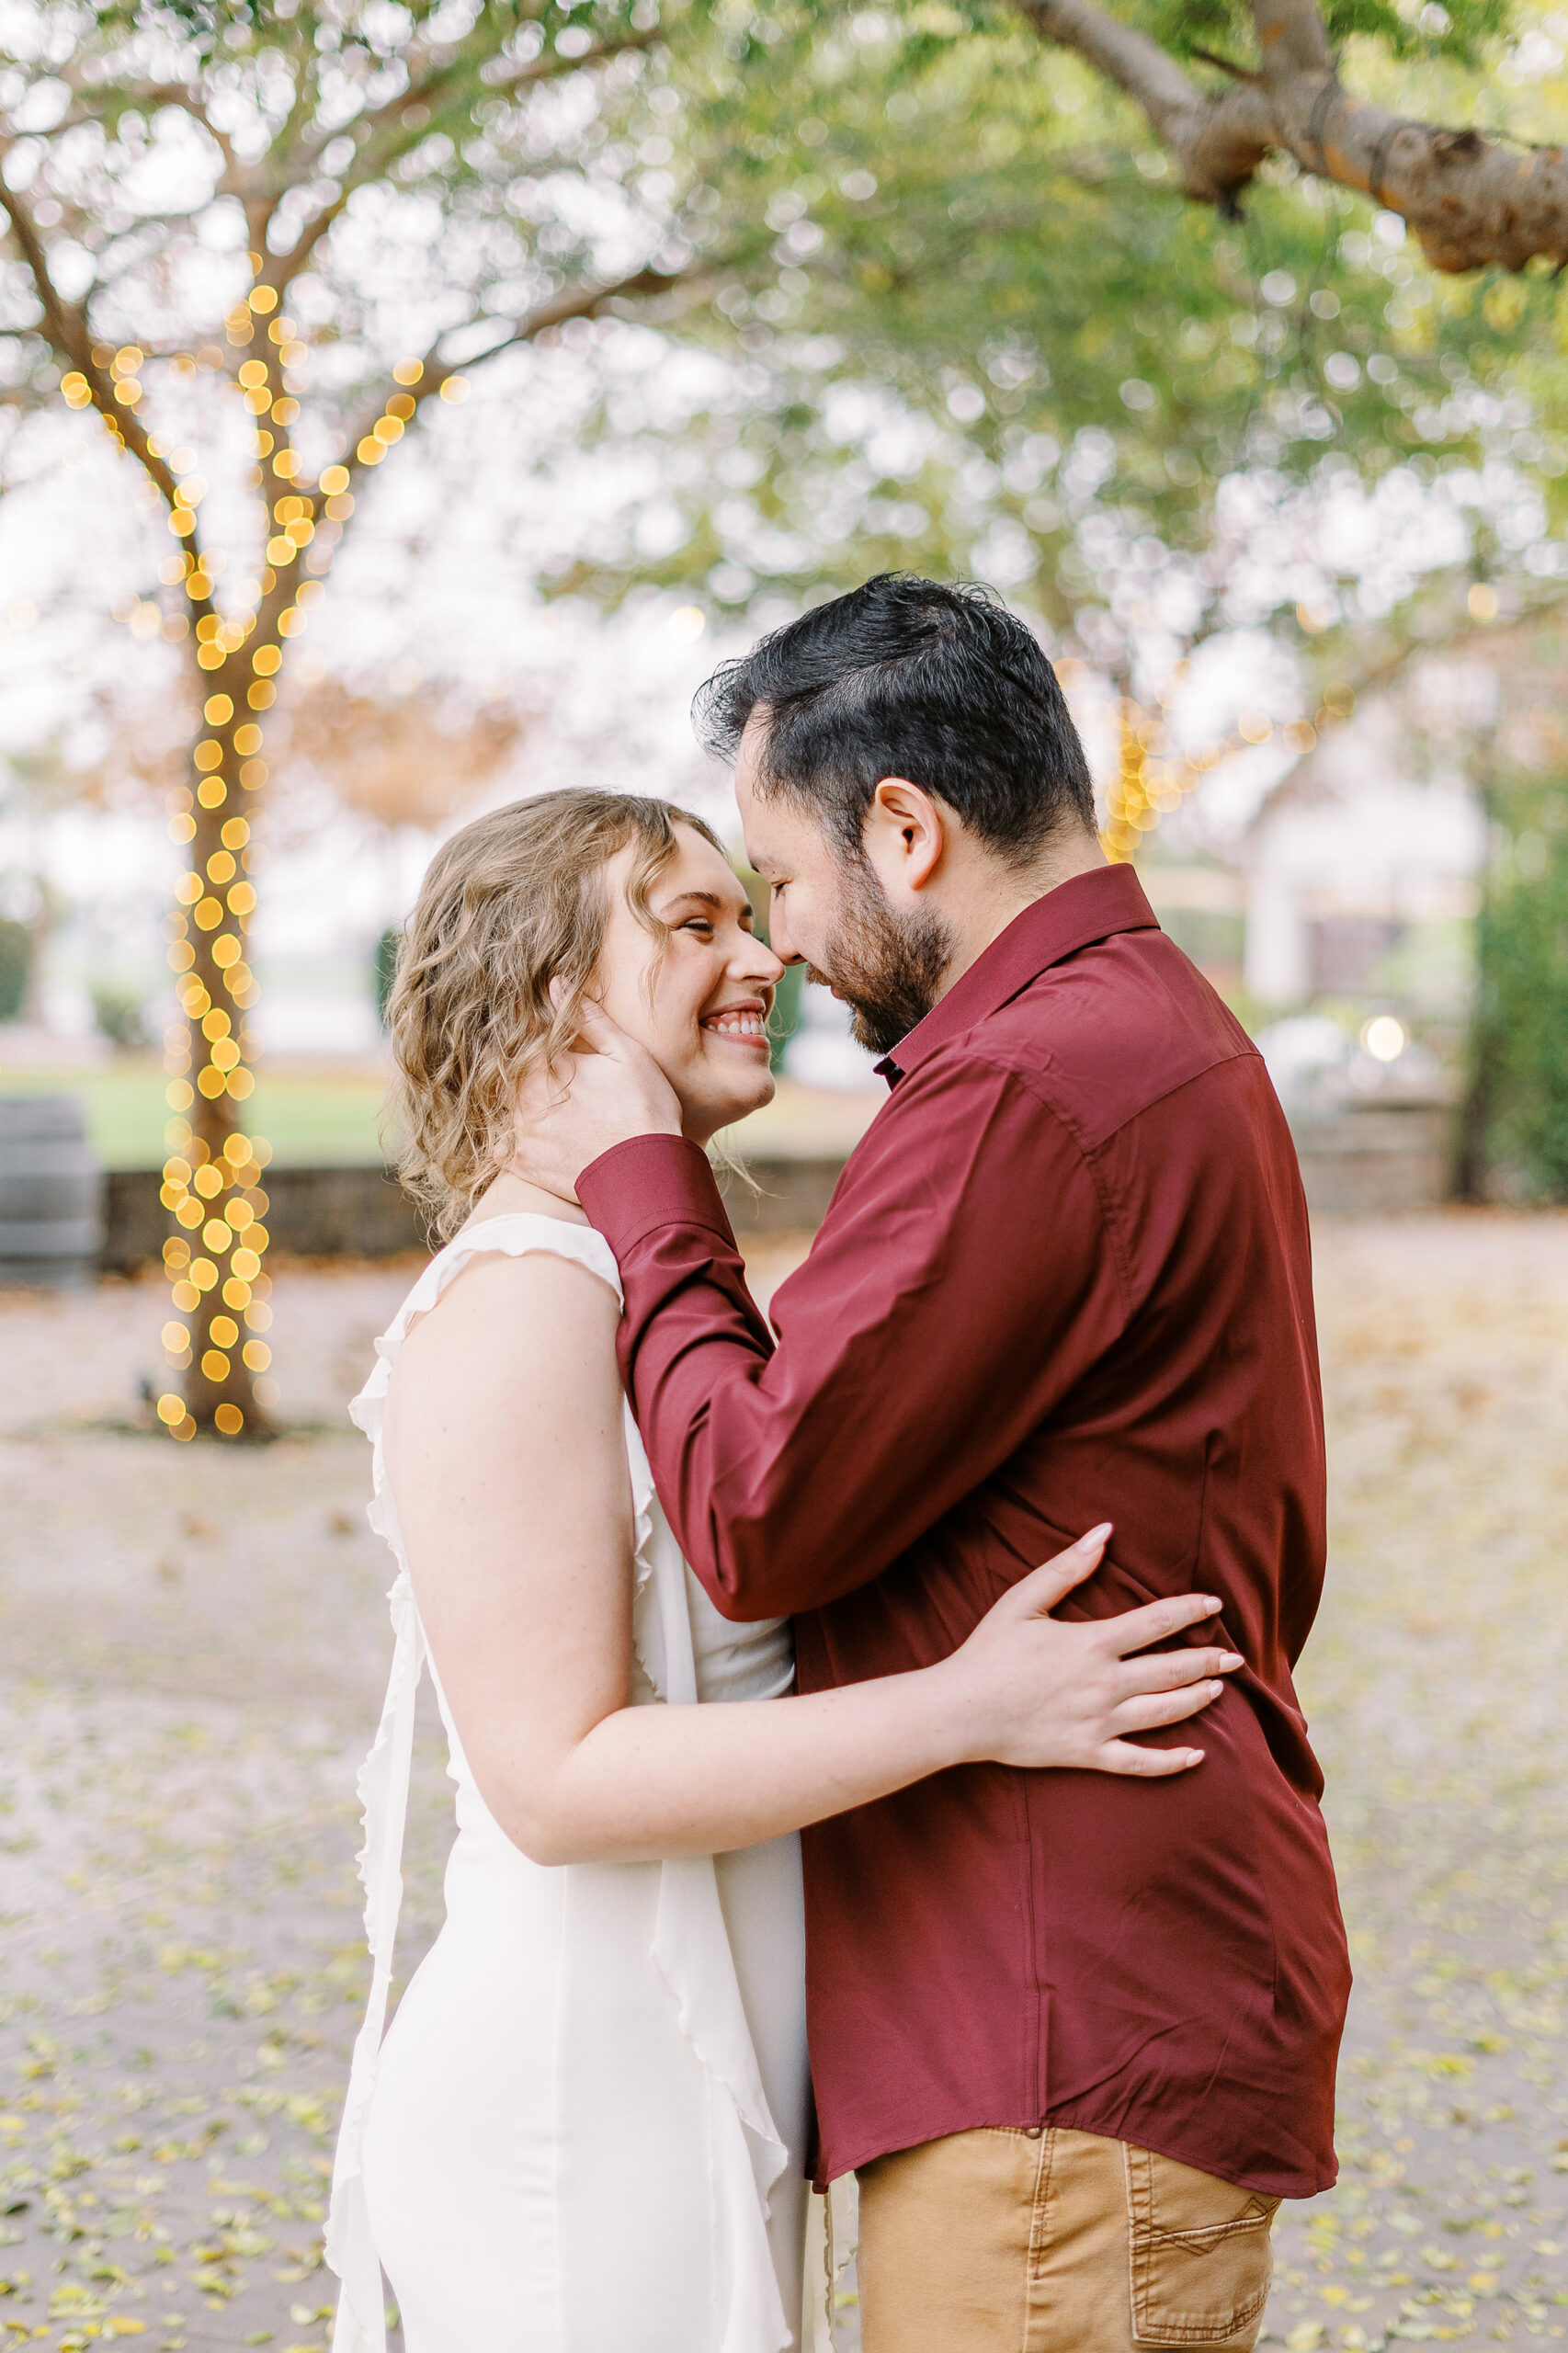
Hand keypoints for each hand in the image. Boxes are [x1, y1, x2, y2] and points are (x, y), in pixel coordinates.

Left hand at [510, 995, 682, 1198]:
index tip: (543, 1038)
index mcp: (545, 1066)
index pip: (522, 1038)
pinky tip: (536, 1136)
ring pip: (504, 1107)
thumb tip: (555, 984)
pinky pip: (501, 1147)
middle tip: (557, 1079)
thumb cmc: (644, 1109)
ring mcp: (520, 1133)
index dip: (530, 1033)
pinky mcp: (523, 1164)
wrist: (646, 1173)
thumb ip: (587, 1018)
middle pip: (508, 1073)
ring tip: (554, 1109)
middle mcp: (523, 1098)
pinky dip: (511, 1140)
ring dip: (517, 1102)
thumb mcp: (625, 1054)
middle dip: (523, 1070)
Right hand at [941, 1527, 1240, 1776]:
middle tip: (1235, 1656)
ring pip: (1164, 1713)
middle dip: (1208, 1661)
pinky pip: (1139, 1762)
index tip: (1214, 1604)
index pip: (1157, 1622)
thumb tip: (1104, 1532)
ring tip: (1218, 1690)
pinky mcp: (1088, 1754)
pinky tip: (1197, 1756)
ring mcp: (1099, 1722)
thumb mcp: (1022, 1600)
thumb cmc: (988, 1651)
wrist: (960, 1711)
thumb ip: (1067, 1567)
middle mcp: (1104, 1684)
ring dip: (1197, 1699)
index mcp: (1092, 1643)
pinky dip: (1171, 1762)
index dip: (1190, 1610)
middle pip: (1172, 1670)